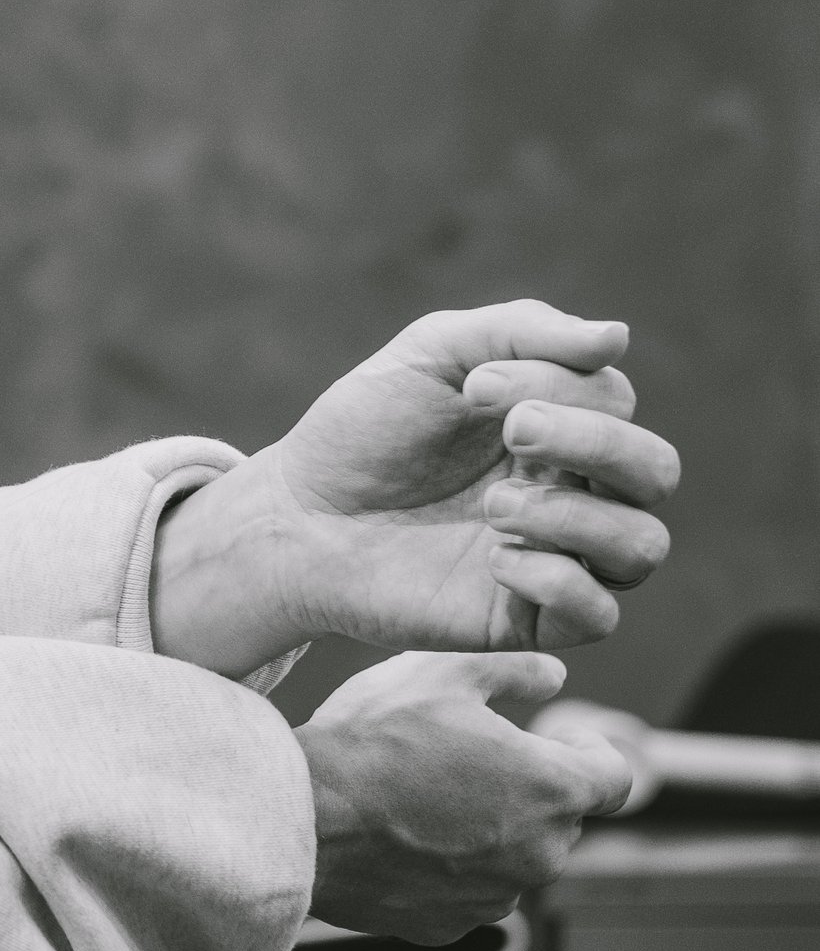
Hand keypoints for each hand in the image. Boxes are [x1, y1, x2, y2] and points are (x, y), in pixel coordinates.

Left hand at [150, 302, 678, 676]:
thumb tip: (617, 338)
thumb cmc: (365, 431)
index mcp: (559, 426)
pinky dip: (561, 582)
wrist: (296, 515)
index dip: (559, 385)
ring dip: (576, 517)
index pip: (614, 401)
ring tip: (493, 506)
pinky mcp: (524, 619)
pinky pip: (598, 617)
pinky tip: (495, 560)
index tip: (473, 386)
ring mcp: (555, 558)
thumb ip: (521, 330)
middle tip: (512, 431)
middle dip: (595, 442)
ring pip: (641, 547)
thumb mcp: (433, 353)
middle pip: (655, 471)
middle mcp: (573, 492)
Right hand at [298, 651, 633, 940]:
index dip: (589, 751)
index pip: (615, 777)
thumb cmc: (368, 745)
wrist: (299, 820)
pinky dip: (449, 867)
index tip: (559, 740)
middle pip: (560, 818)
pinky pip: (467, 891)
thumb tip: (550, 675)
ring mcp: (494, 896)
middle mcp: (538, 854)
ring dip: (489, 830)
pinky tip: (405, 836)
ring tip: (427, 797)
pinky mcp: (449, 925)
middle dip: (528, 787)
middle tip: (470, 757)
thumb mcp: (440, 673)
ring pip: (513, 857)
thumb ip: (513, 668)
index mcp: (552, 789)